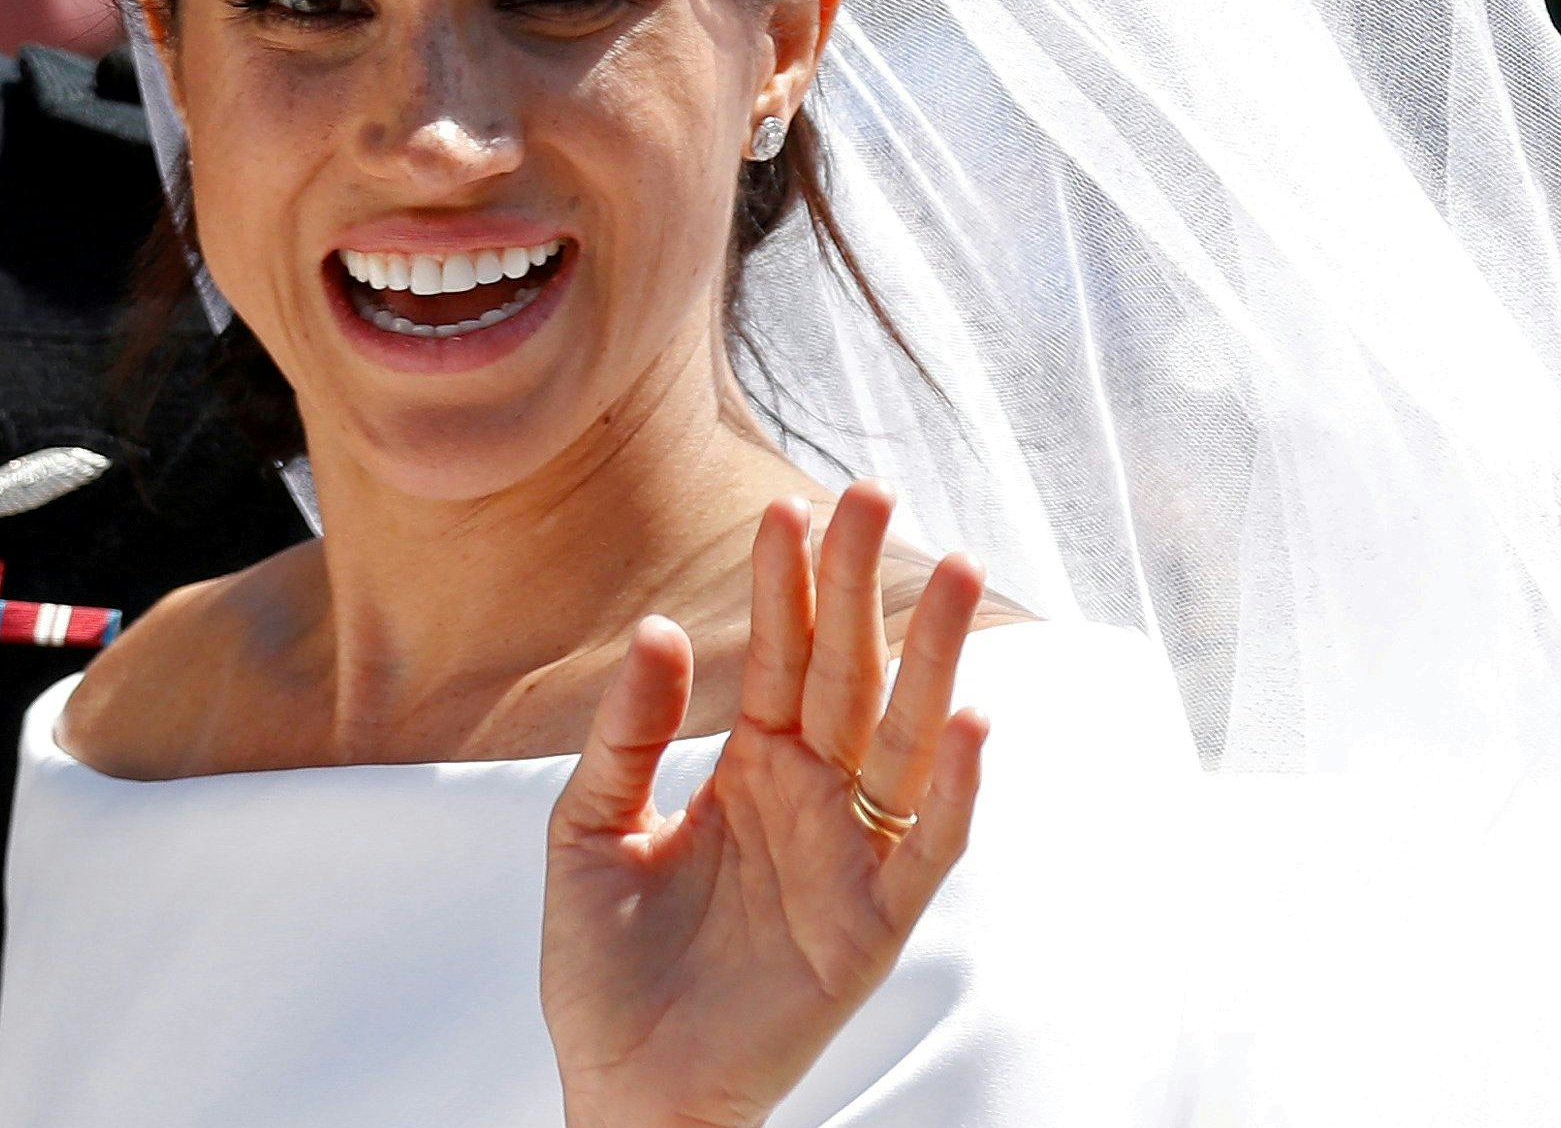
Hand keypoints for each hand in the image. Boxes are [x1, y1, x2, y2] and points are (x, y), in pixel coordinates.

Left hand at [540, 483, 988, 1127]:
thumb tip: (662, 631)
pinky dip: (956, 789)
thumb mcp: (587, 829)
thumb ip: (626, 735)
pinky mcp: (872, 927)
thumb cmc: (602, 966)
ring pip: (904, 739)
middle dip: (863, 587)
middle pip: (850, 674)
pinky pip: (927, 848)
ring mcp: (848, 859)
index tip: (790, 506)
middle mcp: (809, 801)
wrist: (622, 1083)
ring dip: (935, 659)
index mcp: (747, 769)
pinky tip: (972, 720)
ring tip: (958, 571)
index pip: (780, 657)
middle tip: (874, 492)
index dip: (787, 585)